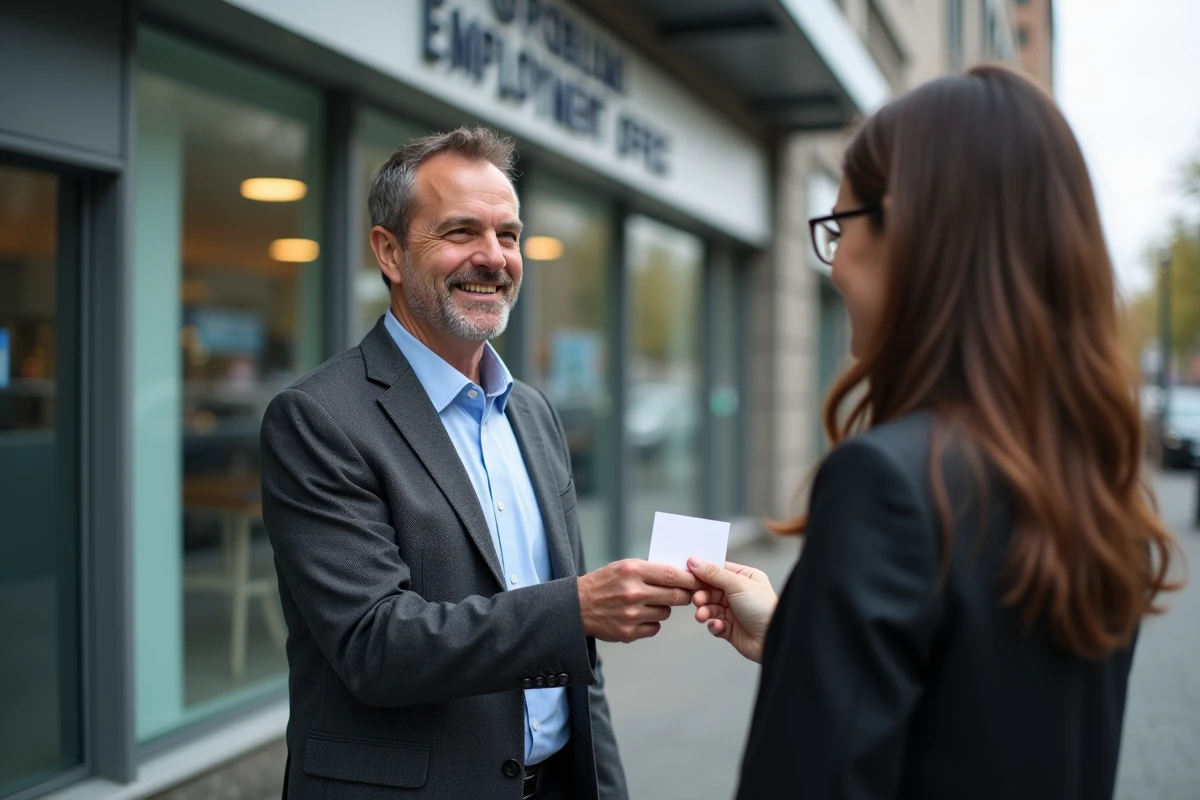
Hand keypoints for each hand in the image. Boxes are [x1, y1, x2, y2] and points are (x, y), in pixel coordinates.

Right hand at [577, 559, 699, 642]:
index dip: (690, 579)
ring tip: (649, 602)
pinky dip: (652, 622)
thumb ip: (650, 570)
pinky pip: (655, 628)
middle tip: (687, 594)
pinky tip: (640, 615)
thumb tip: (680, 574)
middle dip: (685, 595)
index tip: (700, 580)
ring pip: (666, 613)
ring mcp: (631, 614)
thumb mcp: (623, 567)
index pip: (672, 575)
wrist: (576, 606)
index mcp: (632, 571)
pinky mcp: (628, 632)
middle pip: (675, 596)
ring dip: (663, 608)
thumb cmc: (603, 582)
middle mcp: (633, 592)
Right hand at [688, 557, 776, 663]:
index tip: (687, 573)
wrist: (773, 640)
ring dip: (704, 611)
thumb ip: (713, 573)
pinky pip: (714, 624)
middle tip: (697, 599)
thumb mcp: (737, 584)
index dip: (702, 573)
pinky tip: (719, 626)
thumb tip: (694, 560)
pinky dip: (713, 625)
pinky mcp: (730, 629)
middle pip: (710, 590)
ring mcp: (734, 611)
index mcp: (745, 577)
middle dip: (702, 595)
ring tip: (703, 615)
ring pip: (710, 607)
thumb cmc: (763, 608)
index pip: (718, 570)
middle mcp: (739, 593)